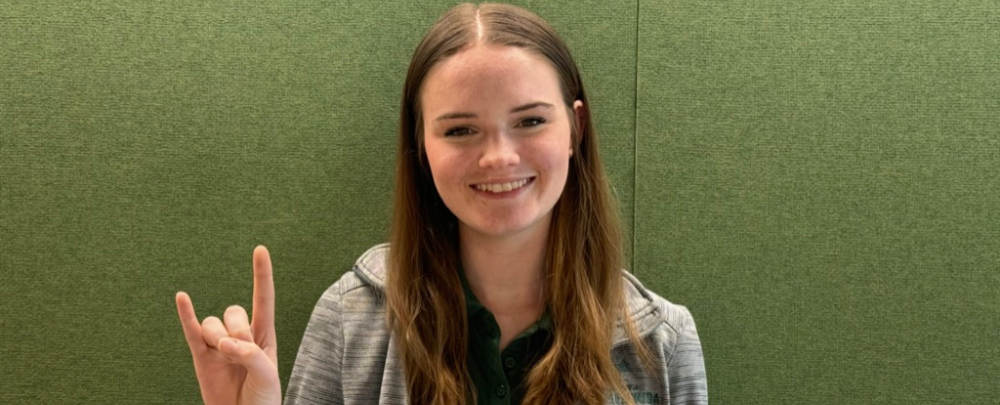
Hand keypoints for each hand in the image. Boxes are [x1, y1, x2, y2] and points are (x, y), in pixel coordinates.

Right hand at [176, 246, 280, 404]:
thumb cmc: (262, 400)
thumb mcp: (267, 377)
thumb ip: (251, 356)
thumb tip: (225, 344)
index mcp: (264, 336)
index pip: (263, 299)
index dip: (262, 274)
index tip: (260, 249)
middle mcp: (241, 336)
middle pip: (234, 312)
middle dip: (238, 332)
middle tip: (242, 355)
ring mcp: (218, 345)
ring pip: (212, 323)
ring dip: (218, 338)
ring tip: (225, 359)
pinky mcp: (200, 356)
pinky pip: (191, 331)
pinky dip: (186, 313)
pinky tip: (182, 297)